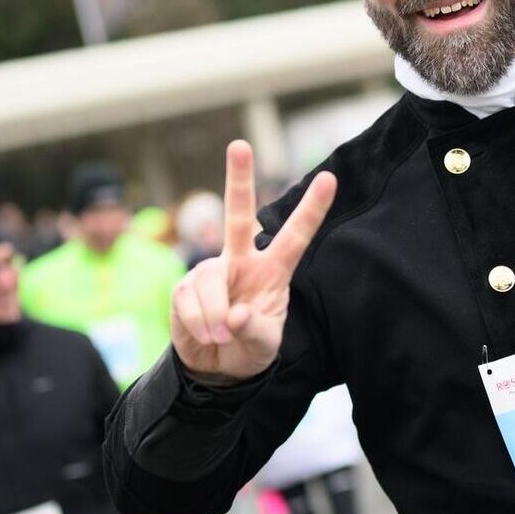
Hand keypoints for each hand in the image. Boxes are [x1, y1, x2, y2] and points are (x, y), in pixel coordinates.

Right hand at [172, 141, 337, 382]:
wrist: (217, 368)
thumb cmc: (250, 348)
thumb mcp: (264, 345)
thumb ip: (254, 330)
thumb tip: (234, 315)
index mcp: (272, 271)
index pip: (295, 237)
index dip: (312, 210)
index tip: (330, 179)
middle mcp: (241, 261)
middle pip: (239, 215)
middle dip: (238, 180)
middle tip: (240, 145)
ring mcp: (211, 271)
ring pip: (210, 279)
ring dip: (216, 316)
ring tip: (223, 335)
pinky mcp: (184, 287)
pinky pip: (190, 301)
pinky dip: (200, 324)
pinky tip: (206, 334)